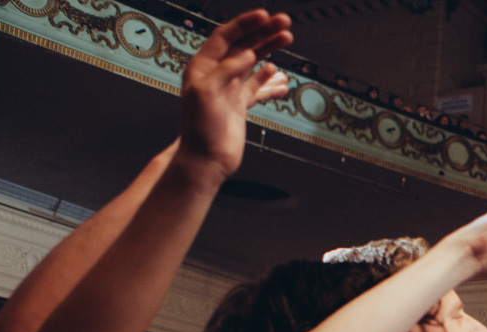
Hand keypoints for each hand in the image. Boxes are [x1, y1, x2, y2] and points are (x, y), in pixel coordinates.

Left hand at [178, 10, 292, 179]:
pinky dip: (268, 78)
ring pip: (252, 62)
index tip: (264, 16)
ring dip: (270, 49)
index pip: (226, 36)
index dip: (245, 24)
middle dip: (264, 32)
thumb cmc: (200, 129)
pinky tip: (277, 73)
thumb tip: (248, 54)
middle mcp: (216, 74)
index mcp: (203, 66)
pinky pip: (256, 85)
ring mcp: (229, 88)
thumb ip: (226, 70)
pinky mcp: (239, 104)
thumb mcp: (207, 93)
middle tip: (284, 23)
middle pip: (243, 45)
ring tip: (287, 38)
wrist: (207, 160)